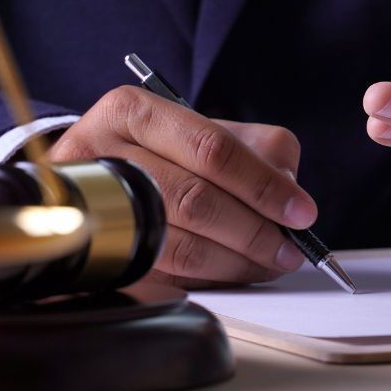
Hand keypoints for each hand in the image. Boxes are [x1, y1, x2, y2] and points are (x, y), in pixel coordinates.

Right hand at [48, 87, 314, 287]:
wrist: (89, 181)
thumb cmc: (157, 152)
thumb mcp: (202, 130)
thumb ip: (256, 149)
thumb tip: (290, 192)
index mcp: (133, 111)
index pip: (212, 149)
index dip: (263, 184)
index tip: (301, 211)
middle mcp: (103, 155)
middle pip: (195, 200)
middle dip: (254, 231)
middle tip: (288, 248)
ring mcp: (93, 209)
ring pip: (180, 245)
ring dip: (237, 262)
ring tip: (269, 262)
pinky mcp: (98, 254)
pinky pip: (165, 277)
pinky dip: (210, 279)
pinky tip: (234, 272)